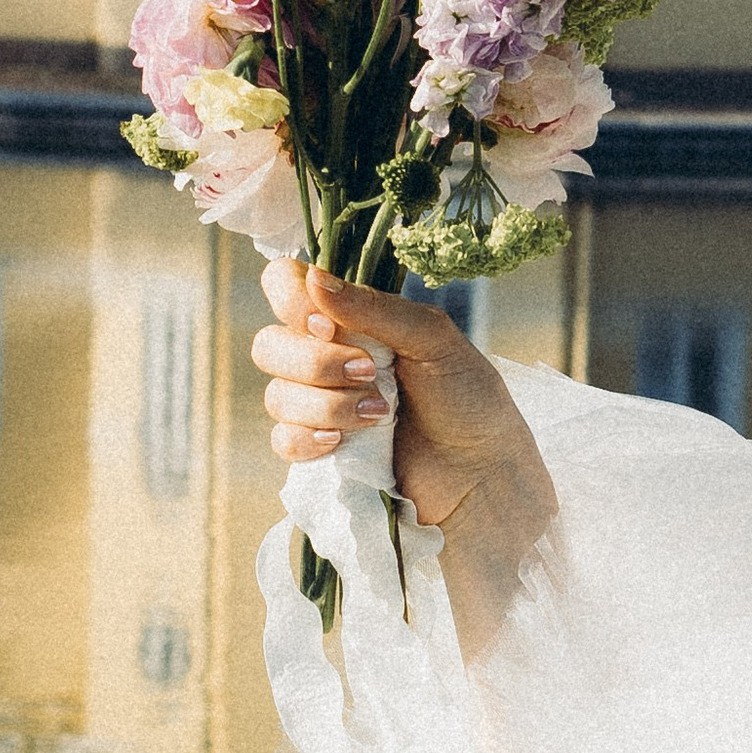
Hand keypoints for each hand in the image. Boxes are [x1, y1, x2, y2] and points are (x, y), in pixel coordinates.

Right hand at [254, 262, 550, 546]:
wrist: (482, 474)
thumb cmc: (469, 399)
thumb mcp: (433, 340)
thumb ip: (374, 309)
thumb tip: (313, 278)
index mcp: (351, 319)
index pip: (284, 286)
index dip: (291, 301)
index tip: (326, 323)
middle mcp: (326, 357)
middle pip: (268, 345)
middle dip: (316, 362)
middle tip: (370, 374)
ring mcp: (319, 407)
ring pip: (277, 396)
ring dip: (328, 405)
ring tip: (380, 415)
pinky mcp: (319, 453)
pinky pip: (283, 440)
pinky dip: (310, 438)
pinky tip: (344, 443)